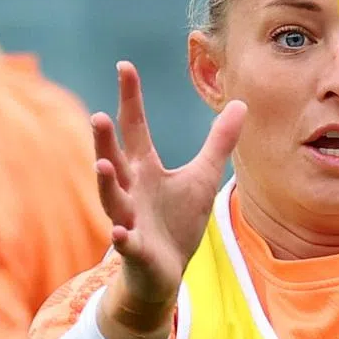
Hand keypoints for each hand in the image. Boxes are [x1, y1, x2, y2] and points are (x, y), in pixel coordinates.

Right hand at [92, 62, 244, 338]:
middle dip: (105, 140)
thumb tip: (240, 103)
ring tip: (102, 165)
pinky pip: (126, 243)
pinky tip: (119, 233)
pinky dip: (122, 238)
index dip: (130, 99)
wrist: (163, 273)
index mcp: (145, 169)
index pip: (134, 128)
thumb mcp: (202, 177)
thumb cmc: (176, 222)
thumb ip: (218, 142)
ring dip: (106, 184)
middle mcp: (131, 190)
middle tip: (98, 115)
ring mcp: (129, 220)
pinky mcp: (135, 250)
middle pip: (114, 160)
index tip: (125, 66)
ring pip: (112, 199)